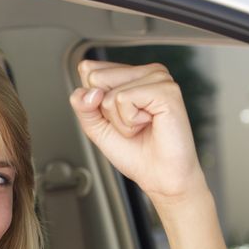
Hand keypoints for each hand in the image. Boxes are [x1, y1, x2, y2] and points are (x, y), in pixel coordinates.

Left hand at [70, 60, 206, 203]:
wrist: (159, 177)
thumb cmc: (135, 153)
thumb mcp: (97, 127)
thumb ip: (83, 106)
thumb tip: (88, 91)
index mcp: (130, 75)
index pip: (89, 71)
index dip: (92, 103)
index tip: (116, 119)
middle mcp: (145, 71)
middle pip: (96, 78)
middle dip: (106, 112)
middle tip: (131, 125)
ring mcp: (158, 77)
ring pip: (110, 93)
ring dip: (120, 120)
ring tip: (141, 126)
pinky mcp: (166, 89)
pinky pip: (124, 99)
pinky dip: (130, 121)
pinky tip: (149, 124)